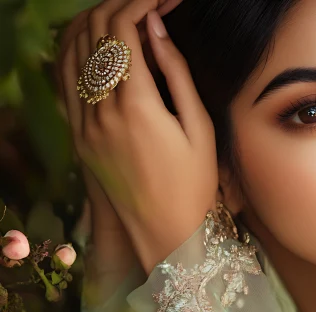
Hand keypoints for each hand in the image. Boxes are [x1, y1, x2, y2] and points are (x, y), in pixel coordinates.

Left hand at [58, 0, 216, 274]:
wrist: (166, 233)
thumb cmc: (196, 185)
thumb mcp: (201, 128)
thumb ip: (177, 74)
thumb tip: (155, 28)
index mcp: (137, 106)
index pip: (125, 31)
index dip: (144, 2)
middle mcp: (101, 110)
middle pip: (96, 32)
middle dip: (123, 4)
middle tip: (152, 2)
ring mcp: (83, 123)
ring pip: (72, 48)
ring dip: (97, 21)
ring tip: (127, 14)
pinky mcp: (77, 135)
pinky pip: (64, 77)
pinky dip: (76, 48)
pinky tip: (97, 40)